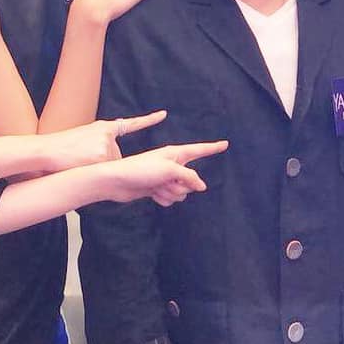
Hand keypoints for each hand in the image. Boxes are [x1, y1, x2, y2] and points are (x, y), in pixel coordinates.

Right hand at [42, 110, 167, 171]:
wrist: (48, 150)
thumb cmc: (65, 145)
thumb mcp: (86, 135)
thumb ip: (103, 140)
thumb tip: (114, 157)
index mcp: (105, 127)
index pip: (131, 124)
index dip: (148, 119)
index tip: (163, 114)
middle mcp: (108, 135)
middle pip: (116, 156)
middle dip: (103, 161)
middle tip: (83, 158)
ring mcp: (106, 147)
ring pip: (111, 166)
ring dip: (97, 168)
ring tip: (79, 160)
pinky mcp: (102, 159)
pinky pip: (105, 172)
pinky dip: (95, 173)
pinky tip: (81, 166)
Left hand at [107, 139, 229, 206]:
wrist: (118, 181)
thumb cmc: (141, 169)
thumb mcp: (169, 170)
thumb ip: (189, 178)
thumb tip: (202, 186)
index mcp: (176, 153)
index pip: (199, 150)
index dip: (213, 148)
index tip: (225, 144)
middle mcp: (172, 164)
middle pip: (192, 180)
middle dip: (182, 185)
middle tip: (166, 181)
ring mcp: (165, 178)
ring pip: (182, 192)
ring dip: (171, 193)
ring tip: (156, 187)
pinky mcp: (158, 189)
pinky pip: (171, 199)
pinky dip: (163, 199)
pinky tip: (152, 194)